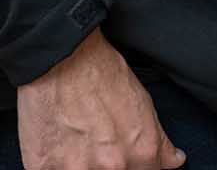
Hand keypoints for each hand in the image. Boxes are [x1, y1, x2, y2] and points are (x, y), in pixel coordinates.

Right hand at [16, 29, 183, 169]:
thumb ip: (160, 142)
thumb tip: (174, 161)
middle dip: (108, 165)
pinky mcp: (43, 167)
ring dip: (80, 165)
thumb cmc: (105, 74)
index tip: (128, 161)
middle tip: (99, 144)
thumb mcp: (145, 105)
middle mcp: (111, 167)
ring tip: (78, 142)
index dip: (137, 167)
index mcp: (141, 153)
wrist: (64, 58)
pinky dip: (55, 163)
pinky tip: (59, 143)